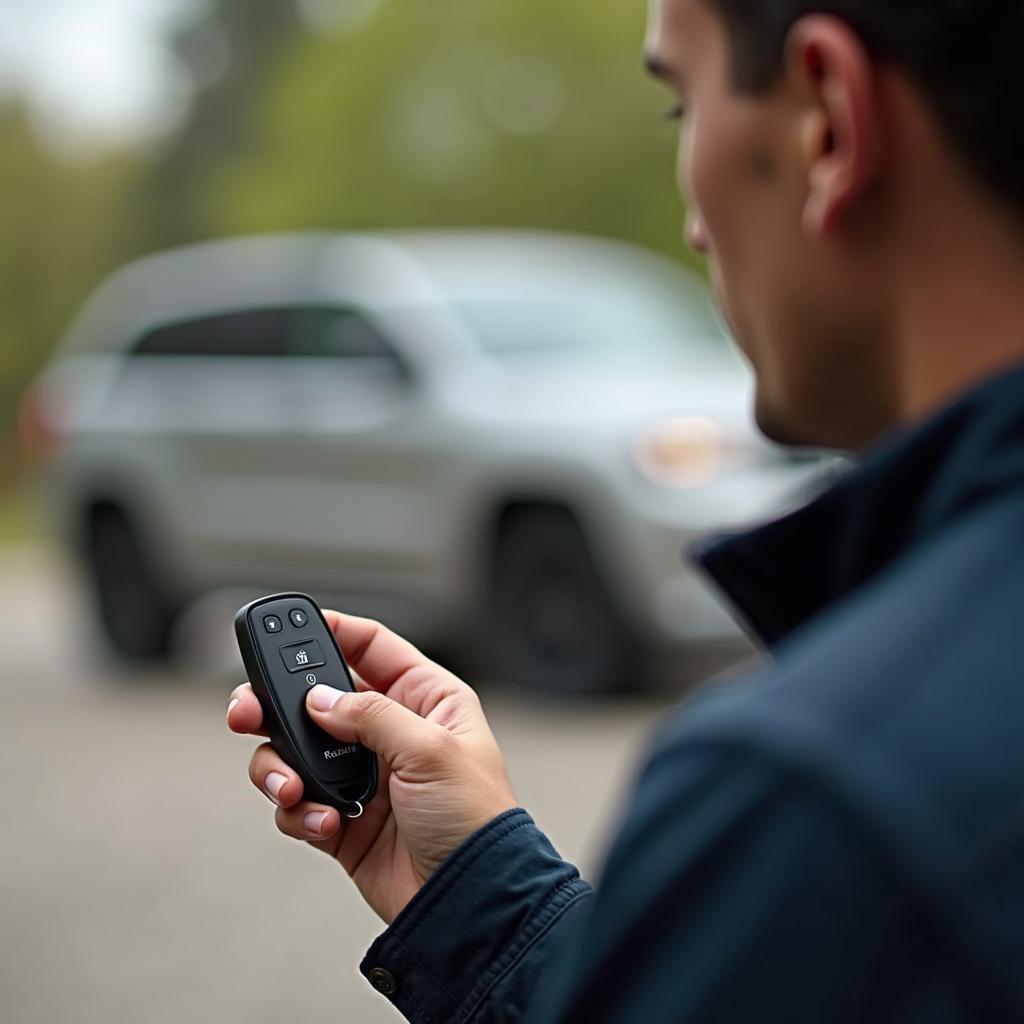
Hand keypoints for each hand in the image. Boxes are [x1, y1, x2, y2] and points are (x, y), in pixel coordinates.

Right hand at [227, 611, 518, 923]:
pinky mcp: (341, 819)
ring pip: (295, 750)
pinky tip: (327, 823)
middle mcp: (390, 731)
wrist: (470, 901)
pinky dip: (299, 812)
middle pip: (317, 698)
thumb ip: (371, 715)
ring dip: (280, 766)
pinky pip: (297, 803)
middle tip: (247, 710)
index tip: (286, 628)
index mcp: (424, 699)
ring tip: (294, 786)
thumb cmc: (474, 818)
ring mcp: (363, 775)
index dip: (331, 631)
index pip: (370, 647)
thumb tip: (319, 699)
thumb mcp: (430, 749)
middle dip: (278, 703)